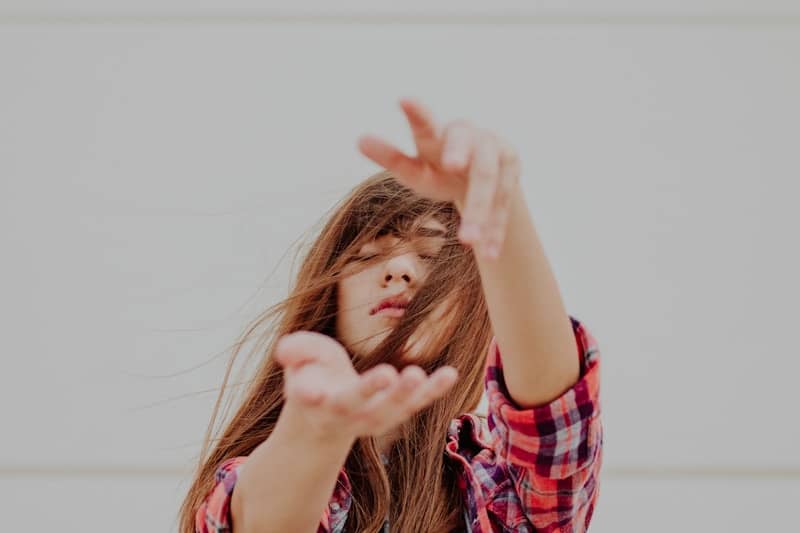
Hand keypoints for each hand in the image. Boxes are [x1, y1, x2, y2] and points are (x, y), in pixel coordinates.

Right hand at [273, 331, 458, 440]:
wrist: (327, 420)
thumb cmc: (314, 378)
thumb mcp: (299, 361)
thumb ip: (294, 350)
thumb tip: (284, 350)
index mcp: (314, 400)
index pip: (309, 397)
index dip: (309, 394)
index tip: (311, 391)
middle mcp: (344, 413)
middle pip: (358, 405)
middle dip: (372, 391)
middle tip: (389, 374)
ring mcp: (372, 417)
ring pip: (390, 410)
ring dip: (407, 395)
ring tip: (418, 375)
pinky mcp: (396, 412)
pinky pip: (417, 403)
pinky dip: (433, 391)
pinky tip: (451, 374)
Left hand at [358, 98, 520, 259]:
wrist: (480, 174)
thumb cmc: (438, 169)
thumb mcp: (415, 170)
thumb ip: (391, 157)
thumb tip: (359, 139)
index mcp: (441, 135)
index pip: (427, 126)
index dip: (417, 115)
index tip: (403, 100)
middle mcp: (474, 137)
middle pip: (474, 162)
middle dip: (465, 173)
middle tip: (452, 171)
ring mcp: (498, 151)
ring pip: (491, 185)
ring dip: (481, 215)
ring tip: (467, 242)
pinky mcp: (513, 170)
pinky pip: (504, 206)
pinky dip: (496, 231)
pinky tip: (488, 253)